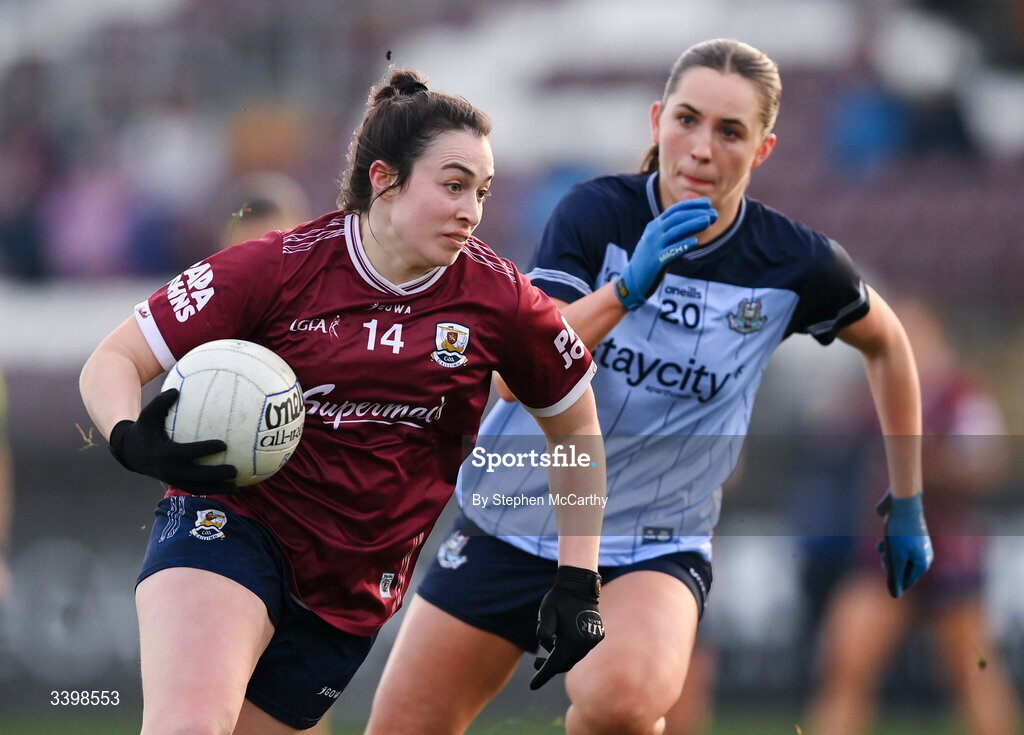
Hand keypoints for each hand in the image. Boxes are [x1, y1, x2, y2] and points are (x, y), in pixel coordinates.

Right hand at [109, 388, 237, 493]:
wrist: (130, 453)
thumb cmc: (144, 430)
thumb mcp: (147, 416)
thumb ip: (160, 403)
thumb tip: (175, 390)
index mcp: (164, 454)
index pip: (188, 453)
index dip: (205, 449)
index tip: (224, 444)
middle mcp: (169, 470)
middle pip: (196, 476)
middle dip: (216, 475)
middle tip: (235, 470)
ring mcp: (173, 480)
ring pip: (198, 488)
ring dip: (217, 489)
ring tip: (237, 488)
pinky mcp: (176, 484)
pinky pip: (196, 489)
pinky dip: (212, 490)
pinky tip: (230, 488)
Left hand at [530, 566, 603, 689]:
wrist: (580, 585)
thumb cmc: (560, 598)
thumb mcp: (546, 612)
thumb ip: (543, 630)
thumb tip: (545, 646)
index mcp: (572, 640)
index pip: (555, 664)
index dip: (543, 675)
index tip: (533, 686)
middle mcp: (585, 643)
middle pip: (565, 663)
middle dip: (550, 666)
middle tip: (536, 663)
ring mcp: (592, 640)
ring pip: (573, 656)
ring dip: (560, 655)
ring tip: (549, 645)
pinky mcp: (596, 635)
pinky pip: (580, 649)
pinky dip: (570, 649)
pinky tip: (561, 639)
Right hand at [614, 198, 716, 309]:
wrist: (631, 280)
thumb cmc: (651, 259)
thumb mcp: (660, 241)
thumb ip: (674, 231)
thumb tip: (696, 221)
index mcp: (655, 226)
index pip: (675, 210)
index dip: (692, 205)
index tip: (708, 203)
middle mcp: (654, 233)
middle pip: (677, 218)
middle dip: (696, 214)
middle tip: (714, 214)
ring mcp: (654, 247)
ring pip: (675, 231)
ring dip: (693, 224)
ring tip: (708, 221)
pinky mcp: (655, 261)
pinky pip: (671, 251)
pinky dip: (682, 245)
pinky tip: (694, 241)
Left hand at [875, 490, 933, 597]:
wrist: (902, 503)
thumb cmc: (900, 531)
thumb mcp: (896, 557)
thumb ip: (896, 576)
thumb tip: (895, 596)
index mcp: (923, 563)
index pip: (906, 582)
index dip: (892, 578)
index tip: (885, 567)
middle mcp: (923, 555)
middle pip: (901, 571)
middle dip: (889, 566)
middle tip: (883, 557)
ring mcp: (915, 545)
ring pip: (896, 558)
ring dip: (886, 555)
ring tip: (882, 546)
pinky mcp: (906, 536)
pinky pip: (895, 548)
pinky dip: (887, 546)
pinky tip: (882, 541)